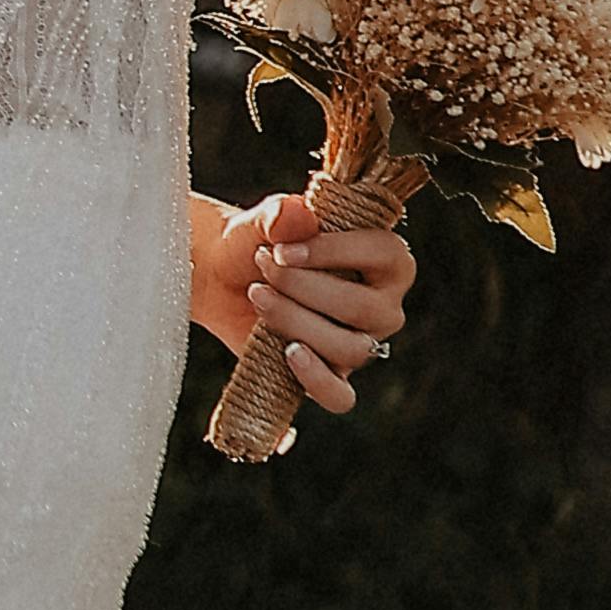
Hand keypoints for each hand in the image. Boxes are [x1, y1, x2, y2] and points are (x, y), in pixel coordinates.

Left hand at [191, 192, 414, 417]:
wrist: (224, 275)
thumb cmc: (261, 241)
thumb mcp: (266, 220)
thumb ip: (281, 213)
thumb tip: (296, 216)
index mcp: (386, 259)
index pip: (384, 254)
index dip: (335, 251)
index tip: (284, 249)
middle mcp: (383, 305)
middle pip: (363, 308)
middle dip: (304, 287)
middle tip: (265, 267)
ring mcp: (361, 344)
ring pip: (349, 349)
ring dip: (296, 321)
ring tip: (259, 296)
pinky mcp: (332, 375)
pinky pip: (340, 396)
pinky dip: (315, 380)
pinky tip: (287, 352)